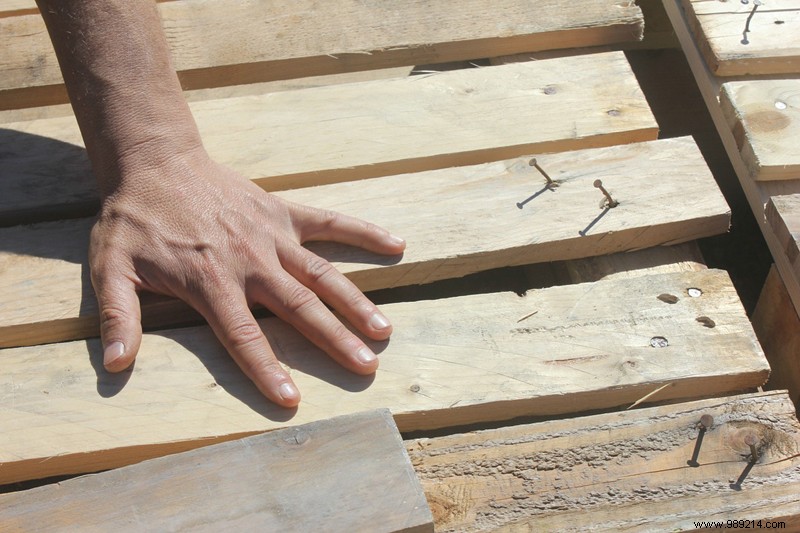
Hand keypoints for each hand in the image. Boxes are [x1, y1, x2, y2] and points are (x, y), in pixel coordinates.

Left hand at [90, 147, 405, 406]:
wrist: (157, 162)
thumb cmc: (135, 220)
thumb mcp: (111, 269)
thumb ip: (118, 317)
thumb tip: (115, 366)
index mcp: (211, 281)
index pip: (243, 335)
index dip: (267, 369)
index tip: (293, 399)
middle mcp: (250, 262)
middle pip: (299, 308)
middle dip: (334, 339)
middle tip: (366, 366)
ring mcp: (272, 236)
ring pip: (323, 274)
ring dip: (355, 301)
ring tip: (383, 329)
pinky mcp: (283, 213)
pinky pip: (330, 223)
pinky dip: (363, 233)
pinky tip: (396, 245)